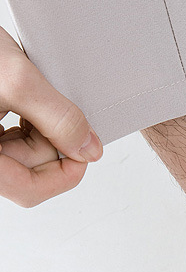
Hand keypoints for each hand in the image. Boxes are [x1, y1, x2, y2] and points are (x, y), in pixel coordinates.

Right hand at [0, 27, 102, 207]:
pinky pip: (12, 137)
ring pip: (23, 154)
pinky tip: (22, 100)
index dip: (64, 174)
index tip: (83, 151)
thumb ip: (57, 118)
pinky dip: (27, 120)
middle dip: (48, 141)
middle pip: (29, 171)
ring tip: (27, 97)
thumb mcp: (16, 80)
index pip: (29, 190)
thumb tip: (88, 150)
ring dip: (38, 128)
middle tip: (47, 107)